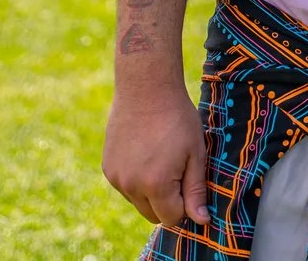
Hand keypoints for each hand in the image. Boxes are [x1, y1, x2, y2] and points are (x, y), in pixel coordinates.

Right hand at [103, 85, 209, 227]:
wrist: (146, 87)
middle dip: (167, 203)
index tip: (189, 183)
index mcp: (156, 185)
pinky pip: (125, 187)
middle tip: (177, 171)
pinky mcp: (107, 167)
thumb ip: (196, 191)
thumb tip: (201, 221)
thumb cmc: (176, 118)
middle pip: (152, 216)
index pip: (172, 219)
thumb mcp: (195, 153)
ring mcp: (116, 177)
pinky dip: (136, 180)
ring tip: (160, 158)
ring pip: (138, 202)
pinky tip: (145, 154)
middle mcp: (131, 185)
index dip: (185, 206)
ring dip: (150, 192)